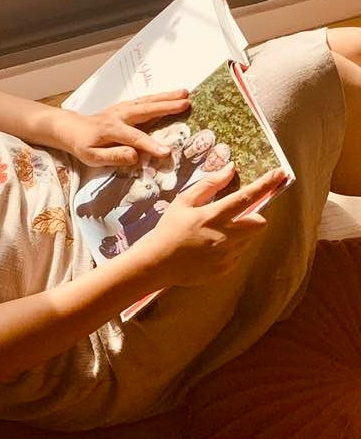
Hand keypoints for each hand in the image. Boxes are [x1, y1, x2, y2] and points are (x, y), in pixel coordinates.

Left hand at [58, 90, 190, 166]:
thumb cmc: (82, 145)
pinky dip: (159, 97)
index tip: (166, 152)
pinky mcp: (125, 106)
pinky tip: (172, 95)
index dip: (149, 145)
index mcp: (110, 129)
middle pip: (145, 109)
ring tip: (185, 93)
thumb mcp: (91, 157)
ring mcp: (122, 108)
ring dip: (166, 97)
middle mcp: (118, 115)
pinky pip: (144, 100)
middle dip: (166, 107)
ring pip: (146, 101)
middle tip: (186, 103)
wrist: (71, 128)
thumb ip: (112, 156)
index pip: (133, 138)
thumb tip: (134, 156)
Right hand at [132, 163, 286, 287]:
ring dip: (239, 234)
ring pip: (248, 240)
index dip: (265, 184)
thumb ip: (209, 185)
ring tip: (213, 235)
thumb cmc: (168, 228)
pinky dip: (229, 249)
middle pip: (259, 223)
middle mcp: (225, 236)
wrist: (158, 263)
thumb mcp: (183, 202)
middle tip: (235, 217)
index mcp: (213, 216)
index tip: (280, 174)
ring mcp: (227, 255)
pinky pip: (237, 255)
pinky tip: (208, 249)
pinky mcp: (226, 269)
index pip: (247, 197)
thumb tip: (230, 169)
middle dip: (254, 217)